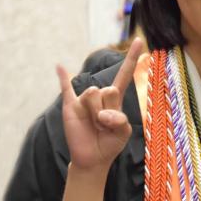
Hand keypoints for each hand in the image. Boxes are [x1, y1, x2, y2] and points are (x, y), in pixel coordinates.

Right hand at [57, 39, 142, 170]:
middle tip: (105, 125)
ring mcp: (84, 99)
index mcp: (116, 98)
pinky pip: (65, 88)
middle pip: (110, 89)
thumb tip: (102, 114)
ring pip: (94, 93)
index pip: (125, 74)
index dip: (132, 58)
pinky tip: (59, 66)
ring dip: (96, 113)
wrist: (92, 158)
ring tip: (94, 124)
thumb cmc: (110, 143)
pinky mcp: (70, 106)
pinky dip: (63, 77)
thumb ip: (120, 120)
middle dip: (110, 109)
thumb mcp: (124, 132)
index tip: (140, 41)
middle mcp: (100, 94)